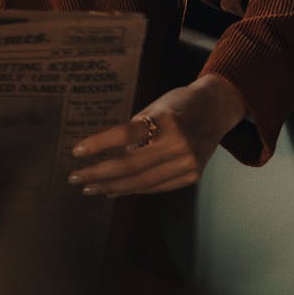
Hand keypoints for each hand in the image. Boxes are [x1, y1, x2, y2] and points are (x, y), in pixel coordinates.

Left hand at [67, 74, 246, 196]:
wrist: (217, 108)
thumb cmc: (180, 104)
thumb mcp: (155, 108)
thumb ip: (135, 132)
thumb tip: (107, 157)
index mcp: (166, 120)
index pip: (125, 135)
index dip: (99, 144)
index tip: (76, 152)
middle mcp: (179, 143)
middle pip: (131, 165)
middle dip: (100, 174)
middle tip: (76, 178)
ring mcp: (188, 162)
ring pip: (142, 182)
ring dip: (112, 187)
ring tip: (90, 188)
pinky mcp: (192, 175)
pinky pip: (157, 187)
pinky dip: (134, 189)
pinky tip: (115, 190)